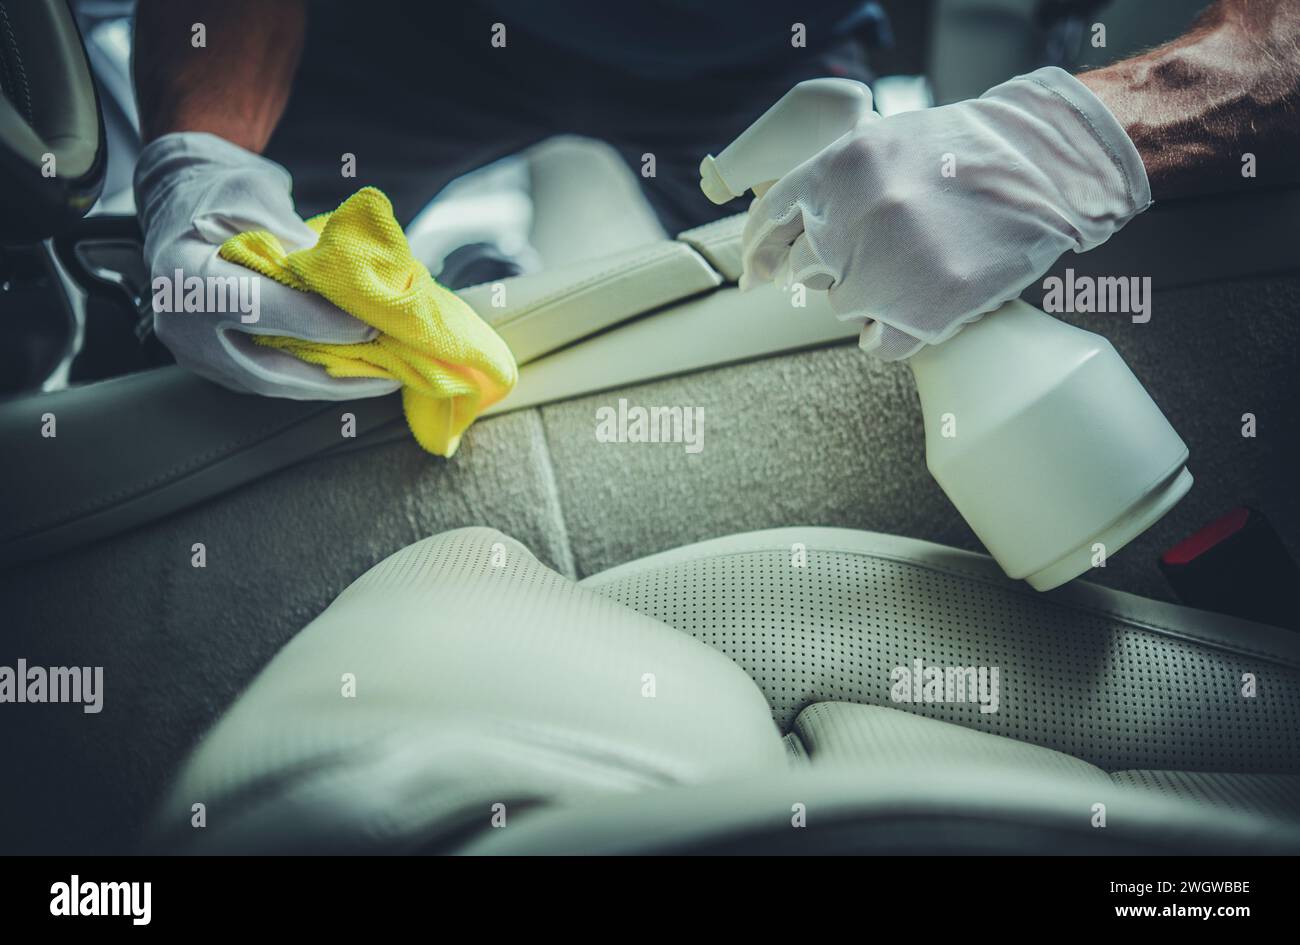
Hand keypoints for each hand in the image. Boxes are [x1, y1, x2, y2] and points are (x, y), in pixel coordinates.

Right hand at [134, 131, 400, 398]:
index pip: (260, 308)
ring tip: (383, 377)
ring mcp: (196, 350)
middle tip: (390, 372)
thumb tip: (355, 284)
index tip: (371, 325)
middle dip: (336, 375)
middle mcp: (182, 323)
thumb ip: (299, 242)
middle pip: (268, 367)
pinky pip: (270, 376)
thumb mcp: (260, 196)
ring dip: (331, 383)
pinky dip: (314, 375)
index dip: (320, 321)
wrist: (180, 199)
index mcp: (186, 273)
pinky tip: (354, 370)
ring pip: (274, 381)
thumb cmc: (222, 189)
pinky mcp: (216, 362)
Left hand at [739, 67, 1151, 359]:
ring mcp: (887, 267)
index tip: (755, 275)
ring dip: (868, 296)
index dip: (758, 252)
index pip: (770, 220)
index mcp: (839, 168)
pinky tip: (914, 312)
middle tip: (874, 255)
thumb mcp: (885, 143)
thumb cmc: (967, 152)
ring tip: (914, 268)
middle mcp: (854, 217)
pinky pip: (876, 343)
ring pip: (842, 305)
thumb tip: (787, 233)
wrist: (1046, 165)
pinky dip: (888, 334)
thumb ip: (833, 183)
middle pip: (806, 269)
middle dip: (832, 267)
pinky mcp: (923, 309)